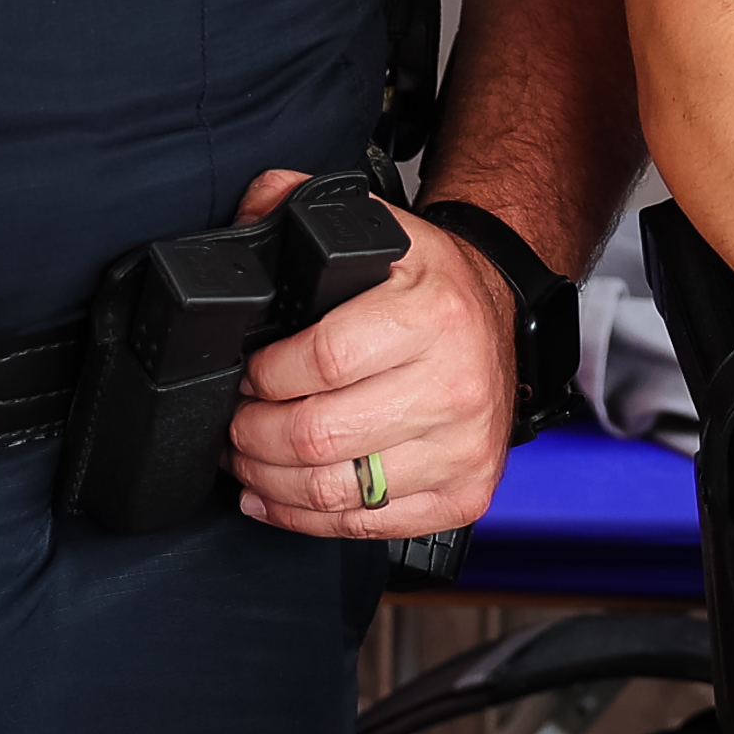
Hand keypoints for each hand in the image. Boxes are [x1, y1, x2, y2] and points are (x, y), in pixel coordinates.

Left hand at [223, 172, 521, 539]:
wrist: (500, 318)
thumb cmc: (431, 286)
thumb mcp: (377, 229)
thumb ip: (301, 207)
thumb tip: (248, 213)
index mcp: (434, 316)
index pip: (321, 361)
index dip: (264, 375)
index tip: (246, 373)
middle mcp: (457, 386)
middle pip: (318, 435)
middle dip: (251, 434)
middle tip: (233, 422)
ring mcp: (464, 448)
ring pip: (333, 492)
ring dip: (268, 482)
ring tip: (246, 460)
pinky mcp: (465, 494)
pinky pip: (365, 527)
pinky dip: (305, 521)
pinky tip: (274, 499)